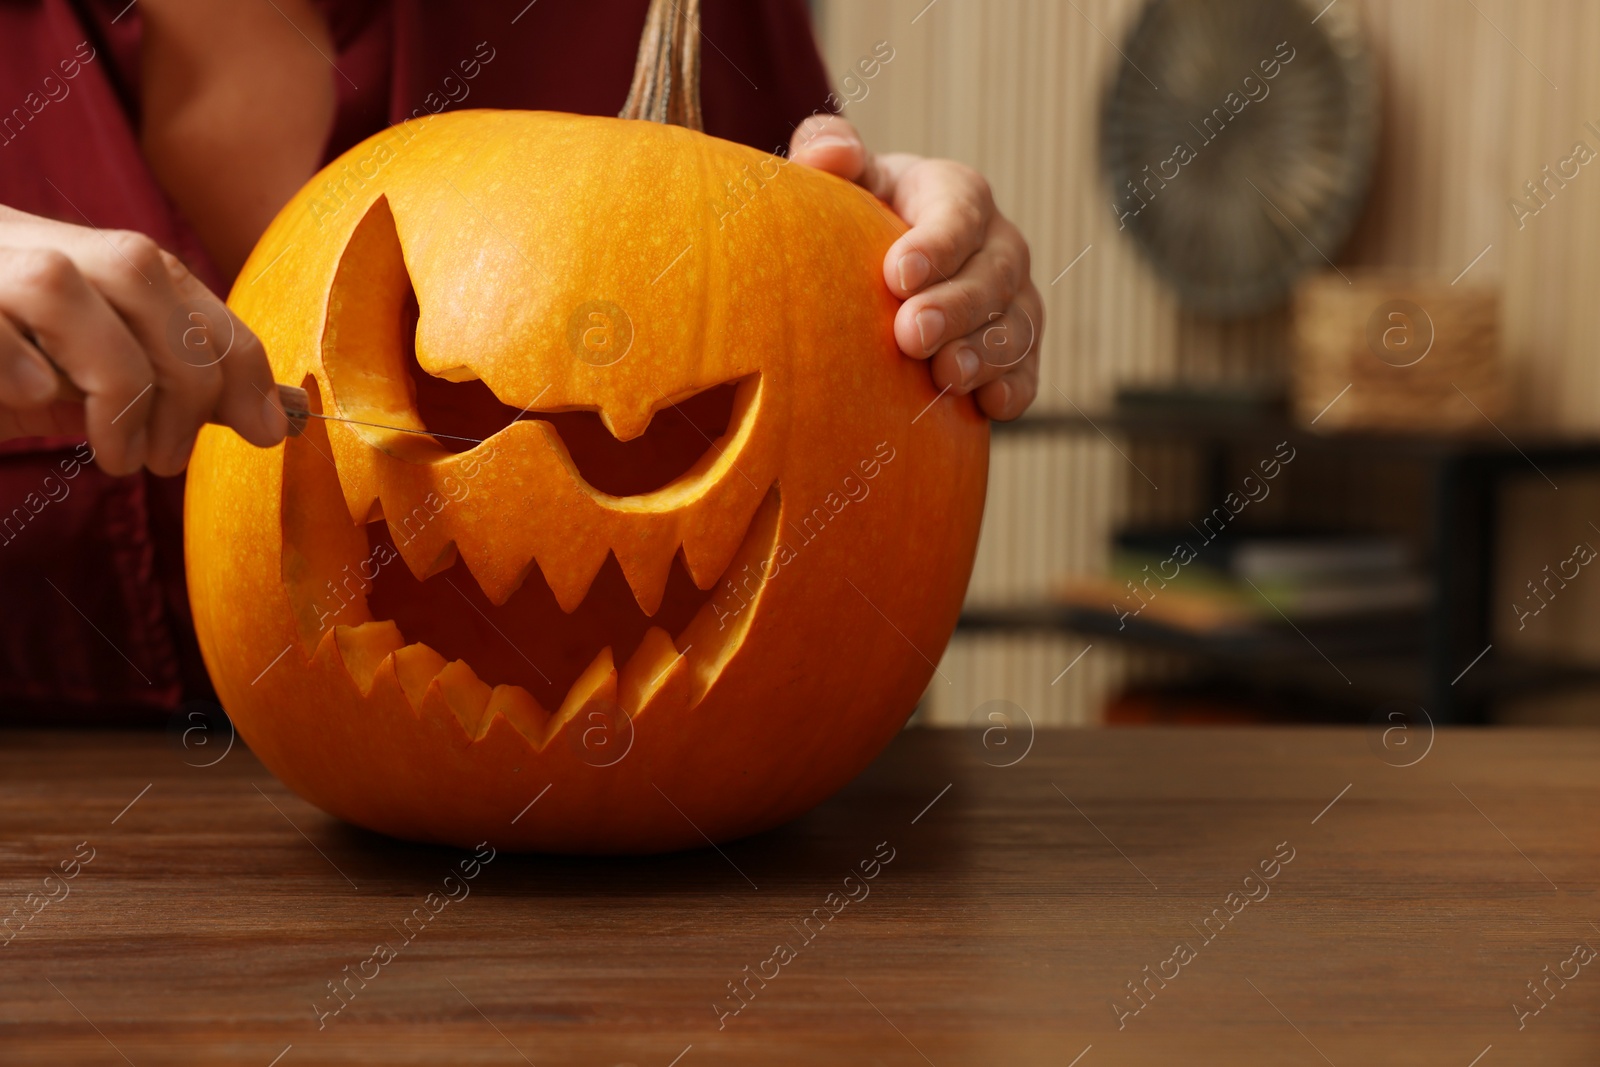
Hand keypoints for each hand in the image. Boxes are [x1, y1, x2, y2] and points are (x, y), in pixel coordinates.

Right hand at [0, 205, 286, 475]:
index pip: (167, 272)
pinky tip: (33, 404)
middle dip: (185, 374)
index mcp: (57, 248)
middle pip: (135, 267)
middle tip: (171, 458)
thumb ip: (158, 382)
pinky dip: (20, 369)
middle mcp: (14, 238)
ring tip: (117, 456)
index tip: (267, 425)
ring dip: (115, 382)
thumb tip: (264, 410)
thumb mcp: (75, 382)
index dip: (232, 346)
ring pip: (60, 283)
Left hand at [789, 115, 1040, 420]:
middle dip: (955, 307)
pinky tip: (991, 407)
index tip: (896, 275)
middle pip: (993, 274)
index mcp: (956, 193)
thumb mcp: (840, 177)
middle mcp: (997, 244)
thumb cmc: (856, 215)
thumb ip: (828, 150)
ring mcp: (1013, 299)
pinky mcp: (1016, 350)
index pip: (959, 212)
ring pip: (1017, 325)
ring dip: (985, 353)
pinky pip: (1027, 369)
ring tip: (946, 376)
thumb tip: (833, 154)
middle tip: (911, 335)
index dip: (935, 244)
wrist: (878, 268)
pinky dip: (1015, 388)